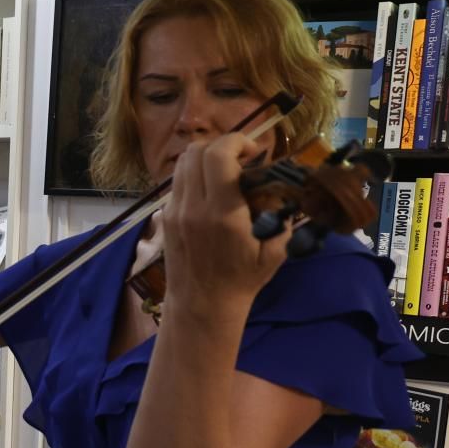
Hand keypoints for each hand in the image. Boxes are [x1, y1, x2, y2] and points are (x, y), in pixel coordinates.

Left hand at [160, 133, 290, 317]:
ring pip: (183, 163)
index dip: (238, 142)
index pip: (219, 156)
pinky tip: (211, 190)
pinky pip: (177, 181)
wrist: (201, 306)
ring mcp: (174, 211)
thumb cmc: (242, 280)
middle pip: (197, 151)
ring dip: (207, 157)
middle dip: (223, 145)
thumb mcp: (275, 252)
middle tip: (243, 159)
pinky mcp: (165, 217)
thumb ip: (282, 217)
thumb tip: (283, 189)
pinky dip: (195, 174)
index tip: (256, 153)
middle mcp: (193, 207)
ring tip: (227, 171)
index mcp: (222, 214)